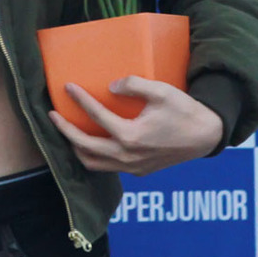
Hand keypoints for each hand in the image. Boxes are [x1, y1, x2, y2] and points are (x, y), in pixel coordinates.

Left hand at [49, 76, 223, 176]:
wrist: (205, 136)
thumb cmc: (183, 111)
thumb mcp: (161, 91)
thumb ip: (134, 85)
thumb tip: (111, 87)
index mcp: (132, 136)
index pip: (97, 117)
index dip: (79, 100)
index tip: (67, 87)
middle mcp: (128, 156)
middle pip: (86, 148)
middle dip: (65, 131)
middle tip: (51, 116)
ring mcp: (133, 167)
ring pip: (93, 164)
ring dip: (76, 148)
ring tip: (66, 131)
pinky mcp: (138, 171)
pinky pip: (107, 167)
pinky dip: (93, 156)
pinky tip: (90, 142)